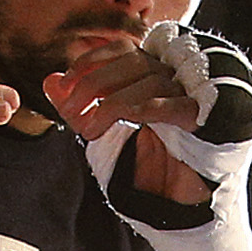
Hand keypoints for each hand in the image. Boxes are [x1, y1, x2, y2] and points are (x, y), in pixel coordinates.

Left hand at [47, 39, 207, 205]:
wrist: (177, 200)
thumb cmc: (143, 163)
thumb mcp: (100, 131)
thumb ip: (76, 107)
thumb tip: (50, 81)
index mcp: (151, 74)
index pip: (122, 49)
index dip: (90, 61)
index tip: (63, 85)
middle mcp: (173, 79)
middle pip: (134, 61)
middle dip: (94, 82)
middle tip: (70, 111)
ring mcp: (190, 98)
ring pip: (151, 80)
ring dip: (112, 102)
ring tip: (90, 130)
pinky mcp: (202, 120)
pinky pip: (174, 104)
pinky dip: (144, 107)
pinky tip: (125, 121)